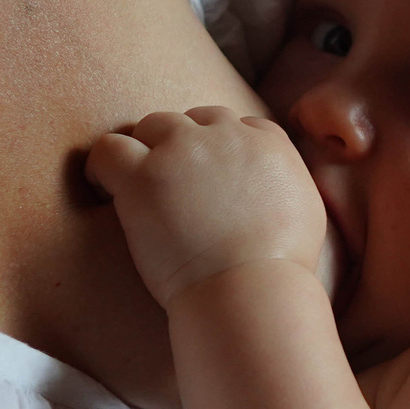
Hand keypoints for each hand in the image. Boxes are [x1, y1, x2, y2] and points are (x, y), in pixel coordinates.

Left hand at [87, 106, 326, 306]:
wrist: (250, 289)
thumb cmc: (279, 269)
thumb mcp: (307, 211)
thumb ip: (289, 181)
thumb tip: (272, 183)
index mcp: (268, 143)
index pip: (240, 124)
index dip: (221, 148)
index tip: (211, 177)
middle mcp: (226, 136)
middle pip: (197, 119)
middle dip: (184, 144)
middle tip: (173, 184)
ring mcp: (183, 151)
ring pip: (153, 125)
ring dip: (146, 150)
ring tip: (138, 186)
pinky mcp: (143, 176)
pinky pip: (108, 149)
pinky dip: (102, 166)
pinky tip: (105, 191)